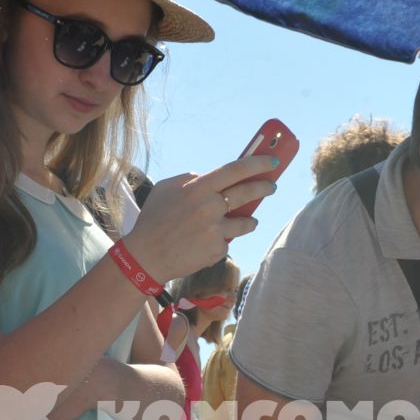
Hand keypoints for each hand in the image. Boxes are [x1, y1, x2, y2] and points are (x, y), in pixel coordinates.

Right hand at [125, 155, 281, 284]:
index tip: (273, 162)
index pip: (236, 170)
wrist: (146, 257)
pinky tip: (208, 242)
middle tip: (271, 186)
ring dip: (250, 220)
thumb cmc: (154, 219)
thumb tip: (208, 176)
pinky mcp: (218, 250)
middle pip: (249, 193)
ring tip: (247, 220)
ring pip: (246, 222)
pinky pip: (228, 241)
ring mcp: (216, 230)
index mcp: (198, 188)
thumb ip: (190, 179)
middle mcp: (210, 207)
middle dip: (265, 187)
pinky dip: (223, 240)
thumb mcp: (166, 188)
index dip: (258, 163)